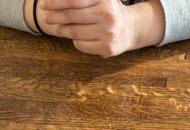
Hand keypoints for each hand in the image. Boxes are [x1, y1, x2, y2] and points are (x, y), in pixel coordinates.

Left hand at [39, 0, 164, 56]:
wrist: (129, 29)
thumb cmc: (107, 10)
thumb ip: (79, 0)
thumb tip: (51, 2)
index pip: (74, 0)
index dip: (56, 2)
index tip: (43, 4)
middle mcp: (108, 15)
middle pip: (72, 16)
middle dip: (55, 16)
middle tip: (45, 17)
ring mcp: (109, 34)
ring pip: (75, 32)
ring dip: (62, 30)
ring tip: (58, 27)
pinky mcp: (107, 48)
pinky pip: (81, 45)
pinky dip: (75, 41)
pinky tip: (76, 37)